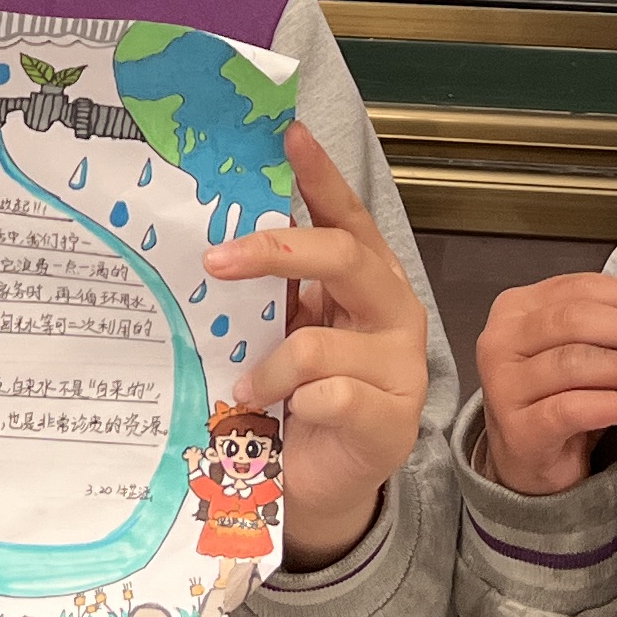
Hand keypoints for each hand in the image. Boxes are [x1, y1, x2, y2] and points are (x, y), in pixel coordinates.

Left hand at [204, 125, 430, 568]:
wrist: (323, 482)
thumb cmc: (298, 394)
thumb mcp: (283, 330)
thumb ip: (272, 289)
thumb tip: (216, 238)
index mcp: (367, 278)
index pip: (347, 214)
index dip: (320, 174)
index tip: (287, 134)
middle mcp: (392, 310)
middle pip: (344, 256)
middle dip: (276, 251)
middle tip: (216, 259)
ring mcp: (400, 366)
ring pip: (321, 341)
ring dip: (270, 365)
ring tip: (245, 387)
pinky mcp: (391, 419)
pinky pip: (330, 397)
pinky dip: (292, 404)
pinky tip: (280, 418)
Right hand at [474, 272, 616, 497]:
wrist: (529, 456)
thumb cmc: (558, 393)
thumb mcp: (582, 347)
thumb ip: (615, 324)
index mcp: (518, 307)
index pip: (581, 287)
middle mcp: (501, 340)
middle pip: (576, 320)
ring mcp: (503, 385)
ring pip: (574, 362)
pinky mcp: (518, 428)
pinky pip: (571, 409)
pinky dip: (612, 405)